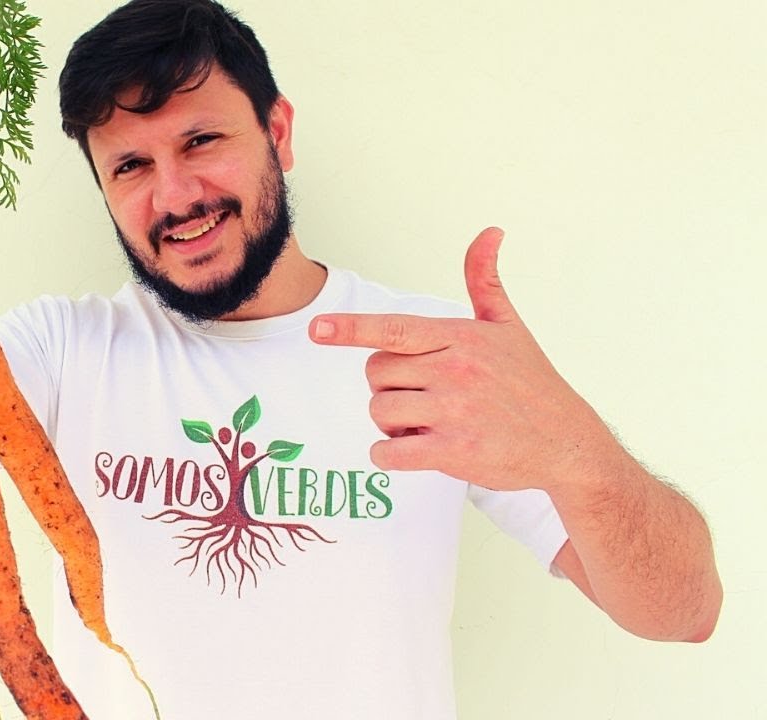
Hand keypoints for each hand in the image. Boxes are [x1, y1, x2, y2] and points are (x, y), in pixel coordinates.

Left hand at [309, 227, 609, 492]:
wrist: (569, 443)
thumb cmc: (532, 383)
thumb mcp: (508, 326)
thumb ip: (485, 281)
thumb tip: (489, 232)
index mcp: (461, 337)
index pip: (394, 329)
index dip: (351, 329)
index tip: (317, 329)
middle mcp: (456, 370)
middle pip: (376, 373)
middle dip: (387, 386)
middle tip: (422, 397)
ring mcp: (455, 411)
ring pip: (379, 410)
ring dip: (391, 423)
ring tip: (428, 423)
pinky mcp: (455, 451)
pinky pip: (390, 451)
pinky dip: (389, 454)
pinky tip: (415, 450)